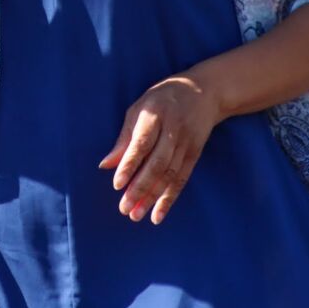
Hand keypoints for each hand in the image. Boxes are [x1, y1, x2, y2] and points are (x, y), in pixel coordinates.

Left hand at [99, 75, 221, 224]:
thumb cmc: (161, 100)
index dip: (129, 164)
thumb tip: (105, 165)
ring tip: (137, 215)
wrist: (203, 92)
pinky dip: (170, 198)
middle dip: (140, 188)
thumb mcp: (138, 109)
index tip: (117, 184)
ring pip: (170, 175)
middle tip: (125, 208)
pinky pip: (182, 179)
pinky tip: (158, 213)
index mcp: (155, 114)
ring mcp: (187, 142)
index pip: (142, 143)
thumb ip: (124, 138)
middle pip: (157, 163)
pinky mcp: (195, 153)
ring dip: (153, 198)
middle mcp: (173, 129)